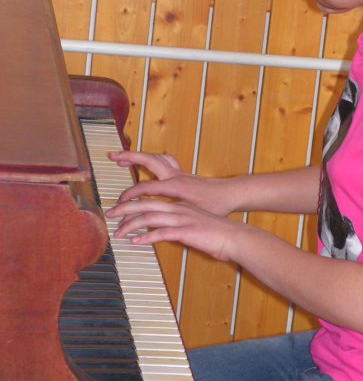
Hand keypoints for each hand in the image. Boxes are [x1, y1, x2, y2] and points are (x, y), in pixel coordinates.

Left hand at [106, 197, 243, 261]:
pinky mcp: (186, 231)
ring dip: (130, 225)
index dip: (132, 202)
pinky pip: (161, 233)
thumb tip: (163, 232)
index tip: (119, 210)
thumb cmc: (216, 233)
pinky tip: (136, 243)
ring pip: (149, 217)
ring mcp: (182, 219)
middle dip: (124, 208)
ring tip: (118, 233)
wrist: (234, 237)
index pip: (150, 198)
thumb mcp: (193, 225)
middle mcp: (178, 208)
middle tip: (109, 215)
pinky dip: (146, 237)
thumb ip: (177, 225)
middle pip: (145, 203)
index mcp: (179, 204)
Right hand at [108, 151, 234, 215]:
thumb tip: (156, 224)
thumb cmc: (217, 205)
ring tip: (122, 157)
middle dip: (129, 157)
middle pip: (148, 160)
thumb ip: (174, 217)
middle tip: (112, 156)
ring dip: (138, 156)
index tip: (119, 203)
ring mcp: (179, 172)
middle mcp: (176, 175)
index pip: (146, 186)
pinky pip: (163, 162)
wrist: (231, 194)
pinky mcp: (182, 173)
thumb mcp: (195, 215)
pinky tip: (145, 165)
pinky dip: (151, 160)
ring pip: (155, 158)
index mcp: (177, 186)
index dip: (130, 194)